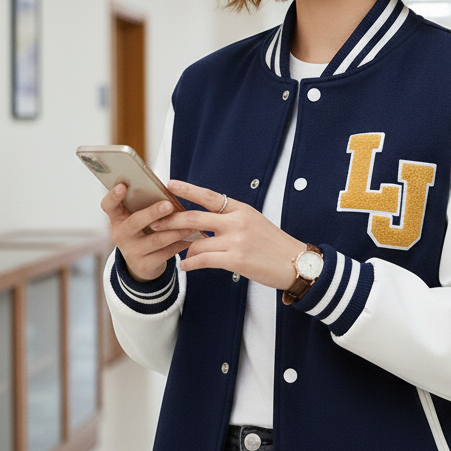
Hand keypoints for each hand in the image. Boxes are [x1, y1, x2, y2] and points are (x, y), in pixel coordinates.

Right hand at [100, 185, 193, 281]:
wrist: (142, 264)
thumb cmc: (143, 232)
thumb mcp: (138, 220)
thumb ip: (146, 206)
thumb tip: (170, 188)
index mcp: (118, 218)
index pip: (109, 206)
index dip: (113, 196)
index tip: (122, 186)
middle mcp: (121, 235)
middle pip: (135, 222)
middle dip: (152, 213)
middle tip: (168, 204)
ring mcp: (132, 251)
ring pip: (156, 239)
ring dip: (176, 230)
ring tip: (192, 223)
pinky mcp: (145, 265)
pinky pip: (167, 253)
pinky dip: (181, 244)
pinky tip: (193, 237)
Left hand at [150, 180, 304, 291]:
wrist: (296, 263)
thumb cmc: (274, 244)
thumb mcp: (255, 222)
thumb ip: (231, 218)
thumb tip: (205, 221)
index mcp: (241, 209)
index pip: (209, 196)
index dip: (187, 190)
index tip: (170, 184)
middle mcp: (237, 221)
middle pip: (194, 218)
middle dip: (171, 221)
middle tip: (154, 224)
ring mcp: (236, 240)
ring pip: (196, 242)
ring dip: (183, 249)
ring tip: (177, 252)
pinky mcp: (235, 260)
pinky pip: (203, 260)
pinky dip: (190, 263)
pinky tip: (185, 266)